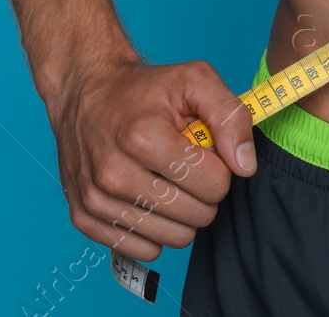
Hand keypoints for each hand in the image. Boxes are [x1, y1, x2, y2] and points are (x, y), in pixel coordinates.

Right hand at [46, 57, 255, 260]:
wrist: (84, 92)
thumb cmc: (143, 88)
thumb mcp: (195, 79)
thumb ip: (230, 116)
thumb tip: (244, 166)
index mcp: (144, 138)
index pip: (214, 184)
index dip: (220, 168)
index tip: (204, 152)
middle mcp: (115, 174)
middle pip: (197, 215)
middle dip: (204, 192)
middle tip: (188, 167)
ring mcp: (96, 200)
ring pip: (174, 238)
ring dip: (182, 214)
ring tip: (169, 181)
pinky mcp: (84, 218)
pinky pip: (143, 249)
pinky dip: (154, 230)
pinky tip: (149, 200)